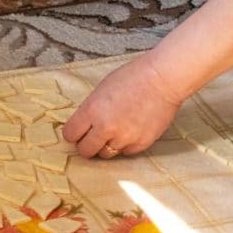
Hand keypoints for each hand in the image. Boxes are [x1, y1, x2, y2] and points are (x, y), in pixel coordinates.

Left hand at [62, 54, 181, 158]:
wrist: (162, 79)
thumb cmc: (133, 77)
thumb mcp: (102, 89)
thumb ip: (91, 109)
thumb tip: (84, 126)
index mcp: (92, 110)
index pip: (70, 134)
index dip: (73, 134)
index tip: (77, 133)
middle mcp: (105, 127)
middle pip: (85, 151)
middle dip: (86, 145)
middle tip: (92, 138)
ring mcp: (124, 138)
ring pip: (106, 154)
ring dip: (107, 146)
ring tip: (115, 131)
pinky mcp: (140, 144)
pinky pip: (126, 152)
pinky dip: (126, 145)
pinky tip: (131, 130)